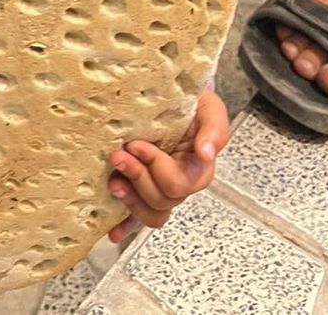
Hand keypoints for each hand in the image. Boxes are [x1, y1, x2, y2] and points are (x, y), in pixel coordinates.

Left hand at [106, 88, 229, 244]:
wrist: (176, 97)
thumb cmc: (194, 103)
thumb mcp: (209, 107)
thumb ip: (214, 129)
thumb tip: (205, 153)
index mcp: (198, 168)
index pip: (178, 182)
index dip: (155, 166)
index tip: (136, 143)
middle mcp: (182, 183)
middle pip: (162, 199)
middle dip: (137, 178)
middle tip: (118, 155)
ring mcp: (163, 190)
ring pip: (152, 213)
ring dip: (131, 201)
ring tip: (113, 182)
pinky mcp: (145, 191)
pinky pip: (139, 218)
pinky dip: (127, 227)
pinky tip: (113, 231)